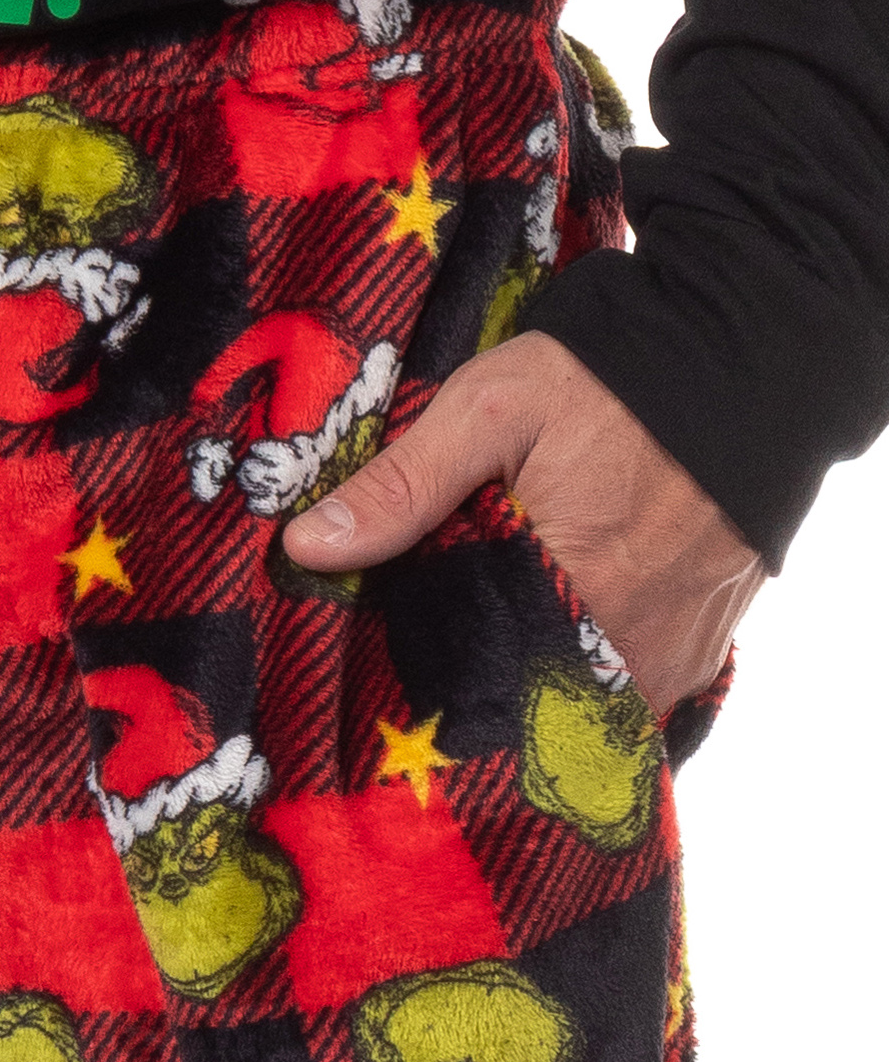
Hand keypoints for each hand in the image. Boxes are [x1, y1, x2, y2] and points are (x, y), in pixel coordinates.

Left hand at [284, 332, 764, 714]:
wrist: (756, 353)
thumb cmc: (613, 379)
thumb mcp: (490, 411)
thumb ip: (402, 486)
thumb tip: (305, 548)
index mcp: (573, 597)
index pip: (468, 684)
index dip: (418, 688)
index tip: (370, 685)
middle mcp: (631, 649)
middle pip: (521, 706)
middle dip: (467, 697)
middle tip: (413, 676)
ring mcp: (673, 659)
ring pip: (572, 709)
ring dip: (524, 691)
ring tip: (473, 663)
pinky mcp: (700, 652)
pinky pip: (624, 696)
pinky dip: (578, 682)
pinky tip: (537, 653)